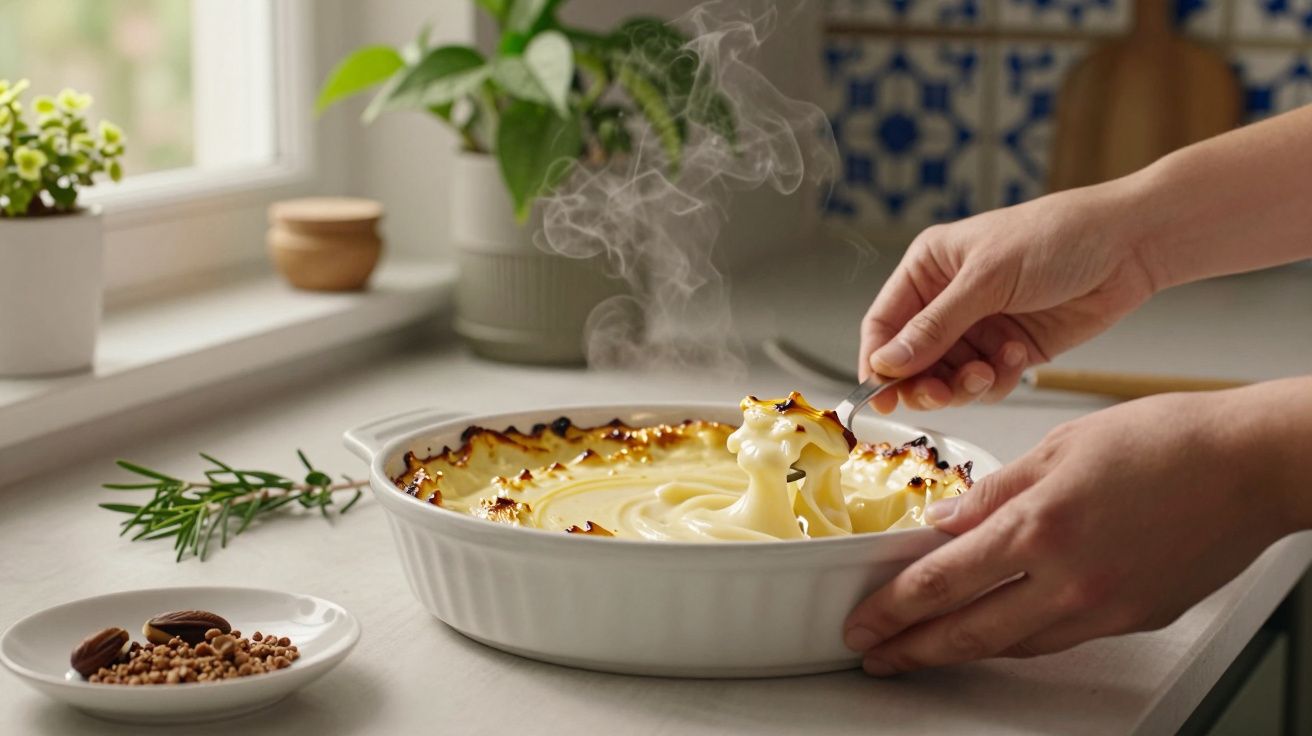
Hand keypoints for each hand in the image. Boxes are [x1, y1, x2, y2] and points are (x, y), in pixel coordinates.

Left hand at [841, 388, 1305, 674]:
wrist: (1252, 465)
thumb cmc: (1166, 441)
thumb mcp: (1058, 447)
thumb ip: (993, 494)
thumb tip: (943, 525)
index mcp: (1040, 526)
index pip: (940, 582)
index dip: (891, 609)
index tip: (863, 620)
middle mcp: (1068, 579)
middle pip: (967, 631)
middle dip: (911, 648)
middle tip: (875, 654)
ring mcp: (1103, 608)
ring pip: (1011, 644)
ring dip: (960, 649)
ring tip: (924, 648)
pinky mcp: (1132, 620)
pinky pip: (1056, 639)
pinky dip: (1015, 639)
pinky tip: (994, 632)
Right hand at [859, 183, 1157, 411]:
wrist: (1130, 246)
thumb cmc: (1056, 238)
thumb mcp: (987, 279)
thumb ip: (935, 327)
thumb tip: (887, 364)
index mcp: (928, 269)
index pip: (883, 324)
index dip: (878, 362)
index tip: (880, 396)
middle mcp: (947, 300)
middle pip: (912, 361)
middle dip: (925, 382)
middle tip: (941, 394)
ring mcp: (980, 327)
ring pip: (948, 378)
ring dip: (965, 384)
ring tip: (991, 371)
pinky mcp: (1011, 350)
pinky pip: (987, 383)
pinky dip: (998, 380)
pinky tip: (1018, 358)